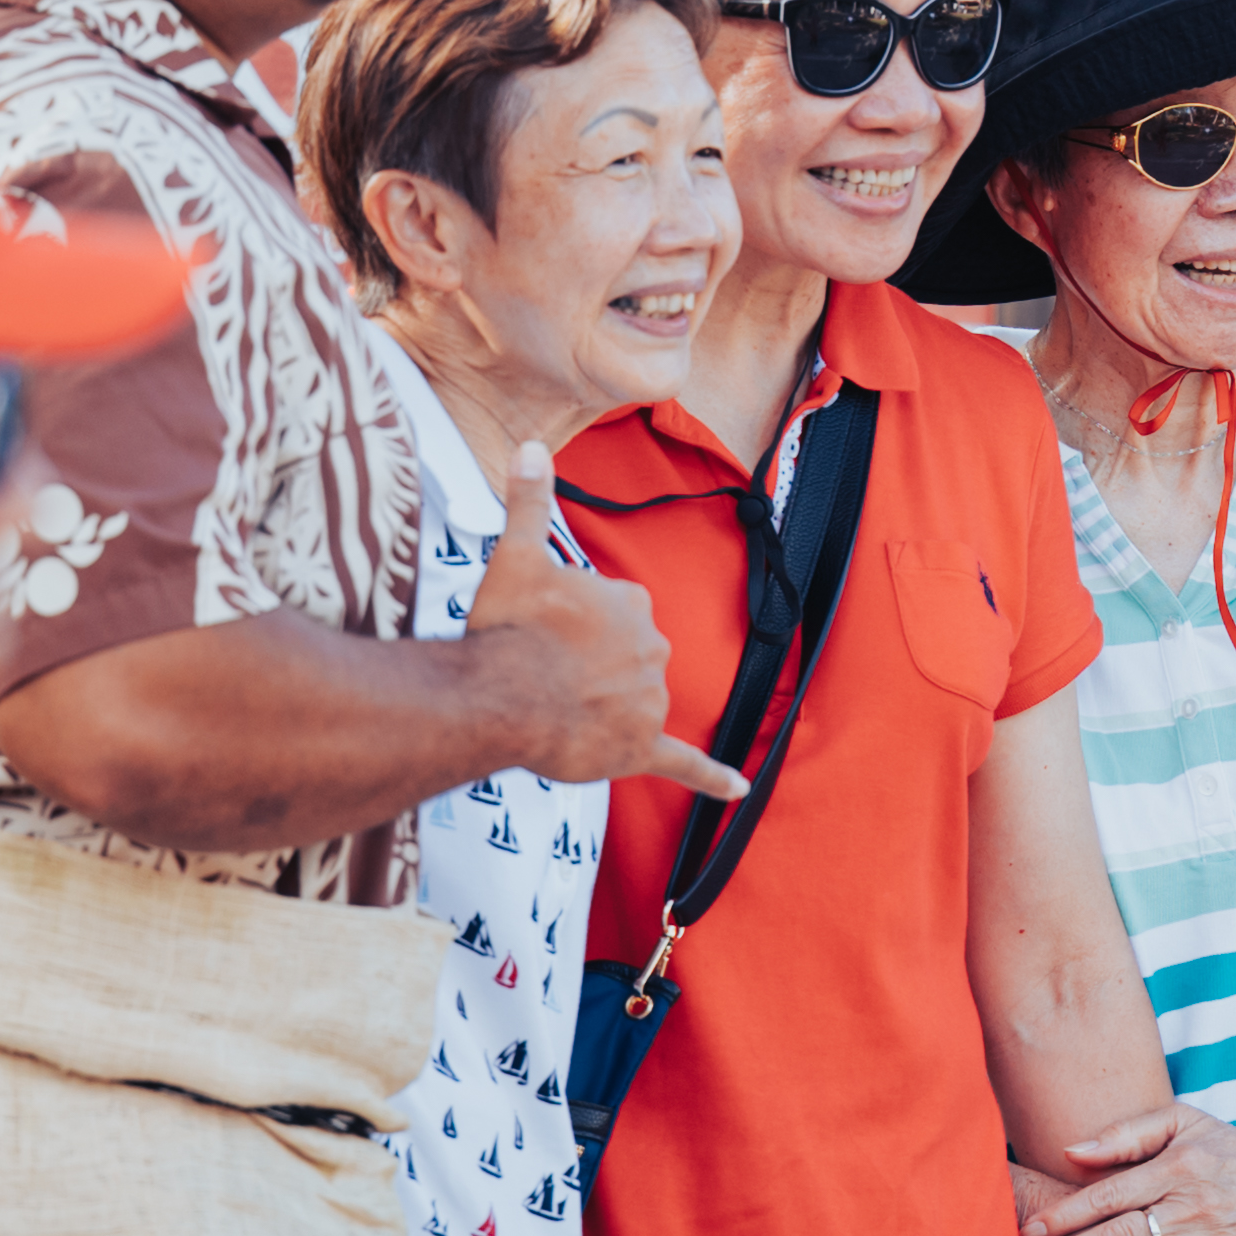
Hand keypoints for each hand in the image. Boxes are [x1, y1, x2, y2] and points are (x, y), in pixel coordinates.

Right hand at [465, 444, 744, 799]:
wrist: (498, 697)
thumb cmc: (507, 629)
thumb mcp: (515, 555)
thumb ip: (529, 501)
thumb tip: (530, 446)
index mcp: (629, 601)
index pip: (613, 608)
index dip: (573, 622)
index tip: (542, 629)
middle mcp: (651, 647)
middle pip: (625, 654)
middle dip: (589, 663)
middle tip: (541, 669)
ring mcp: (649, 699)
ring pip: (636, 701)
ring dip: (604, 706)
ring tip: (555, 707)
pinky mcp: (641, 747)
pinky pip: (684, 763)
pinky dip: (711, 777)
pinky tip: (736, 789)